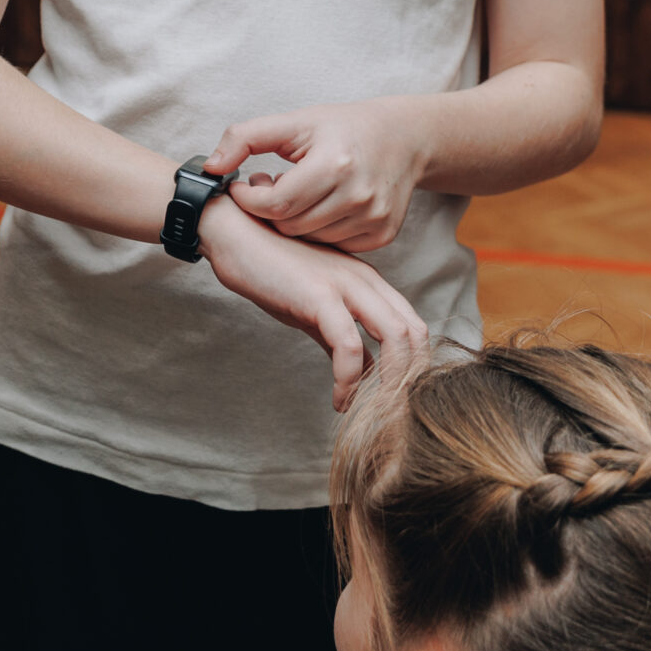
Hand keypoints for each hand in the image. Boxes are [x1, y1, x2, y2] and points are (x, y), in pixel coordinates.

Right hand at [196, 199, 425, 409]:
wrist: (234, 237)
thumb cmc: (271, 273)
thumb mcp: (316, 311)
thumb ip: (344, 341)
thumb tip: (366, 375)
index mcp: (369, 283)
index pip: (414, 326)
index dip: (414, 367)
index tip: (395, 400)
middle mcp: (366, 281)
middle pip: (415, 333)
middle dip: (410, 379)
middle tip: (390, 413)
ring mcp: (345, 285)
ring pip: (395, 337)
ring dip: (389, 382)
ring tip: (371, 412)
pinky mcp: (319, 294)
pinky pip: (348, 344)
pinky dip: (349, 379)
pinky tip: (338, 399)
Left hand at [209, 97, 429, 251]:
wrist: (403, 137)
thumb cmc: (342, 128)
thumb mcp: (293, 122)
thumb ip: (244, 138)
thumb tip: (210, 168)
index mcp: (334, 164)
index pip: (275, 204)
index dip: (250, 199)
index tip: (245, 185)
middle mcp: (358, 194)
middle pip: (290, 227)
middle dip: (272, 210)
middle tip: (272, 187)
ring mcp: (374, 218)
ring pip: (310, 240)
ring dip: (295, 222)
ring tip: (298, 194)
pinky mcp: (383, 234)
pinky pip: (335, 246)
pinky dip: (320, 231)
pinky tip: (321, 207)